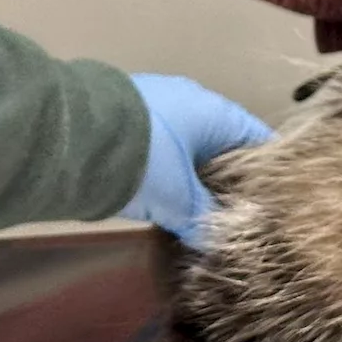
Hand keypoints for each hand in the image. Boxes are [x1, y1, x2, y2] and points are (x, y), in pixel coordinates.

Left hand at [118, 74, 272, 247]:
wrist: (66, 137)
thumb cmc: (144, 162)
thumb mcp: (179, 199)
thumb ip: (204, 219)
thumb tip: (218, 242)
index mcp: (216, 112)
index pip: (259, 140)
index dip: (270, 173)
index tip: (275, 202)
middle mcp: (190, 100)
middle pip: (223, 144)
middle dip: (229, 178)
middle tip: (238, 213)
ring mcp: (155, 104)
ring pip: (189, 145)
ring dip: (194, 174)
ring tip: (200, 210)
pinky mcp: (124, 115)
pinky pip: (160, 145)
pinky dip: (167, 168)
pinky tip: (164, 193)